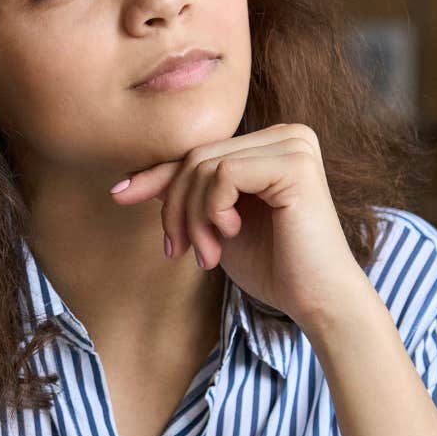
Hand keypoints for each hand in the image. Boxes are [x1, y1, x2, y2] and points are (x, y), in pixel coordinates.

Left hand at [109, 123, 373, 332]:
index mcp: (271, 144)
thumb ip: (189, 196)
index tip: (119, 195)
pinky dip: (212, 209)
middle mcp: (286, 134)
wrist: (317, 301)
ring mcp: (294, 144)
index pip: (199, 152)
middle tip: (179, 252)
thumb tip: (133, 180)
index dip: (156, 175)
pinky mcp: (294, 163)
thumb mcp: (217, 225)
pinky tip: (230, 235)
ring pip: (204, 165)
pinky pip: (224, 173)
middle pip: (197, 156)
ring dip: (193, 218)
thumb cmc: (274, 268)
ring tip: (207, 255)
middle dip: (176, 209)